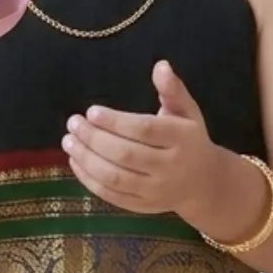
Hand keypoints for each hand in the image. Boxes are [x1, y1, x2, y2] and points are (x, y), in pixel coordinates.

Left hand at [59, 59, 222, 214]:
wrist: (203, 183)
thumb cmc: (189, 140)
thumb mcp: (187, 112)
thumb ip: (172, 90)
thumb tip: (161, 66)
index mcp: (183, 139)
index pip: (145, 130)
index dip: (116, 122)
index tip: (91, 111)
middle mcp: (171, 167)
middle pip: (126, 154)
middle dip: (94, 139)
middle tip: (73, 123)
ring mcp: (156, 191)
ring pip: (115, 177)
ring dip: (86, 159)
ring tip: (68, 141)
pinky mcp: (143, 206)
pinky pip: (112, 195)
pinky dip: (89, 180)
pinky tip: (76, 161)